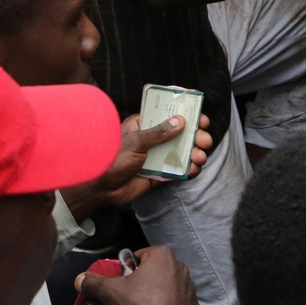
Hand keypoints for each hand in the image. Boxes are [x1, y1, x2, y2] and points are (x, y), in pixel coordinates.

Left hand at [62, 113, 213, 218]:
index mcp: (144, 125)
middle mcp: (153, 140)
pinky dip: (188, 170)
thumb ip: (158, 132)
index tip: (200, 118)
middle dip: (196, 136)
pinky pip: (178, 170)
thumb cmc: (112, 159)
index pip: (168, 115)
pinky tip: (194, 169)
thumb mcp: (135, 141)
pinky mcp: (159, 174)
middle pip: (181, 134)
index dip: (186, 115)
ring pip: (182, 152)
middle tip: (204, 140)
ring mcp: (157, 157)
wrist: (101, 189)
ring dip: (195, 153)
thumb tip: (180, 121)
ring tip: (200, 157)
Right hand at [76, 245, 198, 304]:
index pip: (141, 256)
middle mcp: (181, 266)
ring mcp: (190, 288)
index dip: (128, 268)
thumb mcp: (108, 291)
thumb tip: (79, 279)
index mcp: (163, 255)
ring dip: (158, 295)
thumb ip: (92, 282)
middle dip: (144, 281)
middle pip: (156, 271)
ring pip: (169, 288)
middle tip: (130, 298)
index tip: (122, 283)